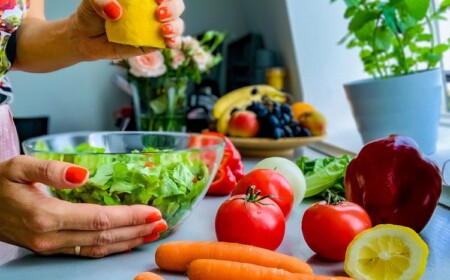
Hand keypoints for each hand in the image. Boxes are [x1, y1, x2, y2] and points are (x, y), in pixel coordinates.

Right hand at [0, 156, 166, 257]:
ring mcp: (51, 247)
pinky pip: (87, 251)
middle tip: (162, 223)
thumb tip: (82, 173)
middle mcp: (51, 237)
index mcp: (46, 215)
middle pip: (104, 236)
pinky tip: (126, 241)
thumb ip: (49, 169)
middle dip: (136, 230)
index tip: (153, 212)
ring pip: (98, 248)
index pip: (99, 219)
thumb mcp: (17, 167)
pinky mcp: (51, 248)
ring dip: (128, 241)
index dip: (129, 217)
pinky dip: (110, 247)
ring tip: (151, 233)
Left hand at [73, 0, 184, 59]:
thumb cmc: (92, 13)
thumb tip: (116, 12)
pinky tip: (168, 42)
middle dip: (173, 8)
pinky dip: (173, 41)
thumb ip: (101, 1)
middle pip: (175, 4)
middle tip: (160, 13)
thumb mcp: (92, 1)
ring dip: (175, 26)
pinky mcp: (153, 44)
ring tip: (164, 30)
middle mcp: (152, 8)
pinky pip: (169, 42)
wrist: (87, 37)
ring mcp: (154, 26)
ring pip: (177, 23)